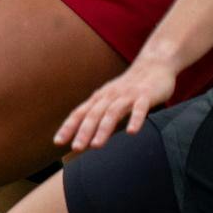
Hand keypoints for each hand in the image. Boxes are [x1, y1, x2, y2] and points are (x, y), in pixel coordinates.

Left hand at [55, 57, 179, 151]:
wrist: (155, 64)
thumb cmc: (130, 87)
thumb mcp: (111, 99)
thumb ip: (99, 115)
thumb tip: (84, 137)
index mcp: (100, 98)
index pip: (80, 113)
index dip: (68, 127)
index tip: (57, 142)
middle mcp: (110, 96)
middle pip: (94, 114)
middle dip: (83, 131)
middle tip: (76, 148)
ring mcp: (128, 95)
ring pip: (113, 112)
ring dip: (103, 129)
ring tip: (96, 145)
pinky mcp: (146, 96)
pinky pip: (140, 108)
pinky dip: (136, 119)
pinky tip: (132, 132)